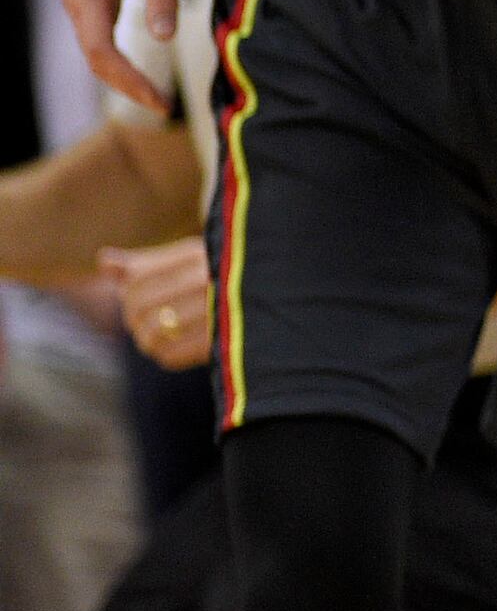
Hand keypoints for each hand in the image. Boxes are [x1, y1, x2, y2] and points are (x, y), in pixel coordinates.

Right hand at [63, 0, 181, 115]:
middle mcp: (78, 0)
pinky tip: (143, 72)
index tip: (159, 100)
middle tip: (165, 107)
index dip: (128, 79)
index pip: (101, 51)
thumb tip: (165, 38)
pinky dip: (119, 59)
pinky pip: (100, 37)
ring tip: (158, 98)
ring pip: (96, 50)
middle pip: (96, 57)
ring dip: (122, 76)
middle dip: (127, 85)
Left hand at [100, 239, 212, 372]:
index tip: (140, 296)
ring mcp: (213, 310)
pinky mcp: (218, 340)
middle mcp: (206, 279)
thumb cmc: (223, 277)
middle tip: (148, 320)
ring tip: (164, 334)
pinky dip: (167, 355)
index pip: (135, 280)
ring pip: (149, 334)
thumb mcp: (190, 259)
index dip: (128, 293)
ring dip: (149, 339)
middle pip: (137, 308)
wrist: (277, 296)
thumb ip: (146, 262)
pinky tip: (179, 346)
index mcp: (198, 254)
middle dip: (135, 319)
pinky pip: (169, 356)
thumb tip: (104, 260)